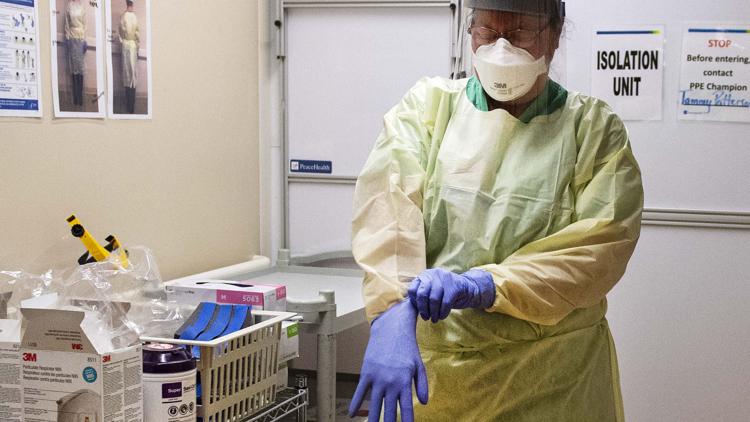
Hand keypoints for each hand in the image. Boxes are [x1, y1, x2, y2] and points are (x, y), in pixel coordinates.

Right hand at [348, 300, 427, 421]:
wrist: (391, 329)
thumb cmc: (407, 347)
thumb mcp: (418, 365)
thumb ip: (421, 384)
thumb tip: (424, 403)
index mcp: (405, 382)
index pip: (406, 409)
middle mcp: (390, 382)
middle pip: (389, 411)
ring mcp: (377, 378)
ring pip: (373, 405)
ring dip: (372, 419)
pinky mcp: (366, 372)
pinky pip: (359, 391)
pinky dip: (354, 404)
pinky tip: (352, 414)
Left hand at [408, 268, 495, 321]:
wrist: (469, 289)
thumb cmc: (446, 293)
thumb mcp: (432, 290)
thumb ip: (422, 295)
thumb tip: (410, 308)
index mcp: (425, 275)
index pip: (413, 289)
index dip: (414, 303)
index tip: (418, 311)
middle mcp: (434, 274)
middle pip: (422, 294)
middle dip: (423, 309)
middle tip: (426, 318)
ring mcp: (445, 278)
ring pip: (434, 299)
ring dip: (433, 313)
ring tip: (434, 319)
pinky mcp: (455, 286)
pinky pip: (445, 303)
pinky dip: (442, 313)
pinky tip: (442, 317)